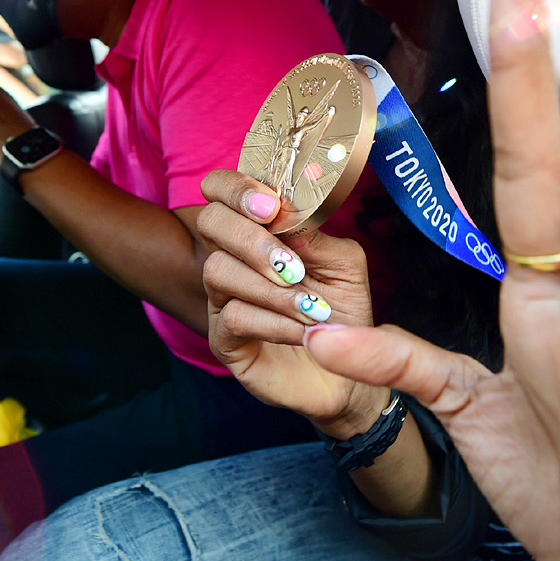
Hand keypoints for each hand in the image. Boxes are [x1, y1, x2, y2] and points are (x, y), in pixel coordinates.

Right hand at [197, 169, 383, 436]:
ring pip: (218, 271)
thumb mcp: (344, 263)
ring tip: (312, 309)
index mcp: (259, 230)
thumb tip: (287, 212)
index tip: (271, 206)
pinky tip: (303, 331)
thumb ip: (315, 235)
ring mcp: (222, 298)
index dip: (237, 188)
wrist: (349, 372)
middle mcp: (233, 257)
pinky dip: (274, 321)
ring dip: (271, 289)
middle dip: (252, 239)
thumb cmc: (342, 310)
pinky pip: (233, 316)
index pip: (222, 188)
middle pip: (210, 221)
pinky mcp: (224, 339)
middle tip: (293, 266)